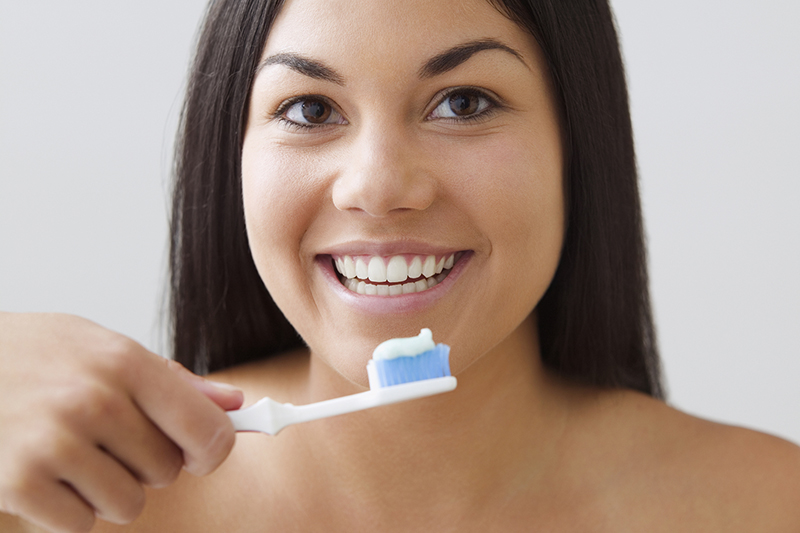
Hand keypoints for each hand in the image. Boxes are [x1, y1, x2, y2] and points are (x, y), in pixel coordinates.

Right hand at [0, 312, 242, 532]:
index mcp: (125, 362)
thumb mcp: (102, 347)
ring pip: (129, 503)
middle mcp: (96, 401)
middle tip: (108, 439)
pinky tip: (46, 473)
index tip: (200, 453)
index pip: (206, 428)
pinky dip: (69, 509)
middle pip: (168, 470)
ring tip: (75, 455)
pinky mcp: (19, 482)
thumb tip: (233, 403)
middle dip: (147, 464)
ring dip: (109, 490)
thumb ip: (171, 380)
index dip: (212, 450)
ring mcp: (55, 443)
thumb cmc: (34, 355)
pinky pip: (80, 524)